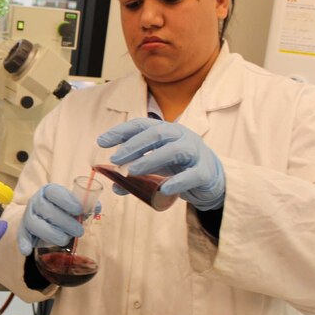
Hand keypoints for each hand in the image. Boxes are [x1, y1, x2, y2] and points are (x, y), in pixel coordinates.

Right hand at [17, 184, 84, 255]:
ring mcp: (28, 215)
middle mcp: (36, 201)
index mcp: (49, 191)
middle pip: (45, 209)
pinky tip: (27, 250)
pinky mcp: (23, 229)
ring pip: (35, 223)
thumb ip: (85, 206)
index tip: (78, 210)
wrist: (43, 216)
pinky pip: (21, 235)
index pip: (54, 192)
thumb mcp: (73, 204)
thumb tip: (96, 208)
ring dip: (52, 234)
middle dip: (64, 222)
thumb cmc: (62, 210)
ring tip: (66, 240)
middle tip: (79, 231)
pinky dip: (23, 243)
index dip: (66, 200)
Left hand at [97, 118, 225, 210]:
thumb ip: (136, 175)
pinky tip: (163, 189)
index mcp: (167, 130)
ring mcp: (195, 152)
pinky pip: (192, 174)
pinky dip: (177, 181)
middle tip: (115, 159)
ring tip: (131, 171)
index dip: (121, 131)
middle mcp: (181, 136)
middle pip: (157, 133)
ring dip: (150, 159)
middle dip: (133, 145)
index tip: (101, 142)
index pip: (142, 124)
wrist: (212, 178)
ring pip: (173, 150)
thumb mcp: (156, 168)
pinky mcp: (205, 172)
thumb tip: (114, 186)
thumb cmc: (179, 167)